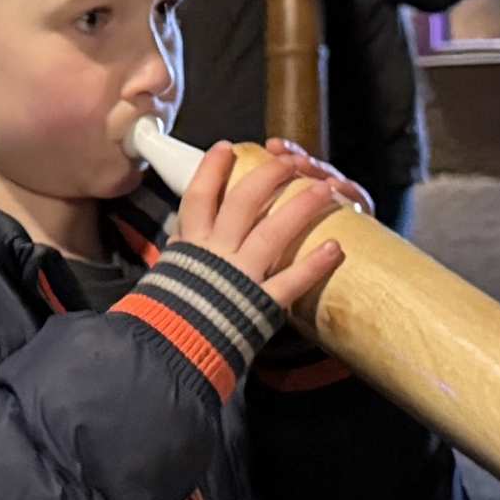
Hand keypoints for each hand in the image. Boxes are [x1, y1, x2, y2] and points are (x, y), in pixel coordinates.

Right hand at [170, 138, 350, 314]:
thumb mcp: (165, 277)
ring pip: (273, 231)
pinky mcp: (260, 302)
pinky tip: (335, 248)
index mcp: (192, 245)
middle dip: (268, 176)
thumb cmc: (164, 316)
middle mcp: (217, 252)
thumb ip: (178, 255)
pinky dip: (314, 264)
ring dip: (301, 207)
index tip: (228, 148)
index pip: (200, 196)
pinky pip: (292, 280)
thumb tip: (178, 241)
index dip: (214, 169)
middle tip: (288, 161)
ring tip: (325, 190)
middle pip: (243, 202)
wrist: (168, 351)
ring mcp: (240, 275)